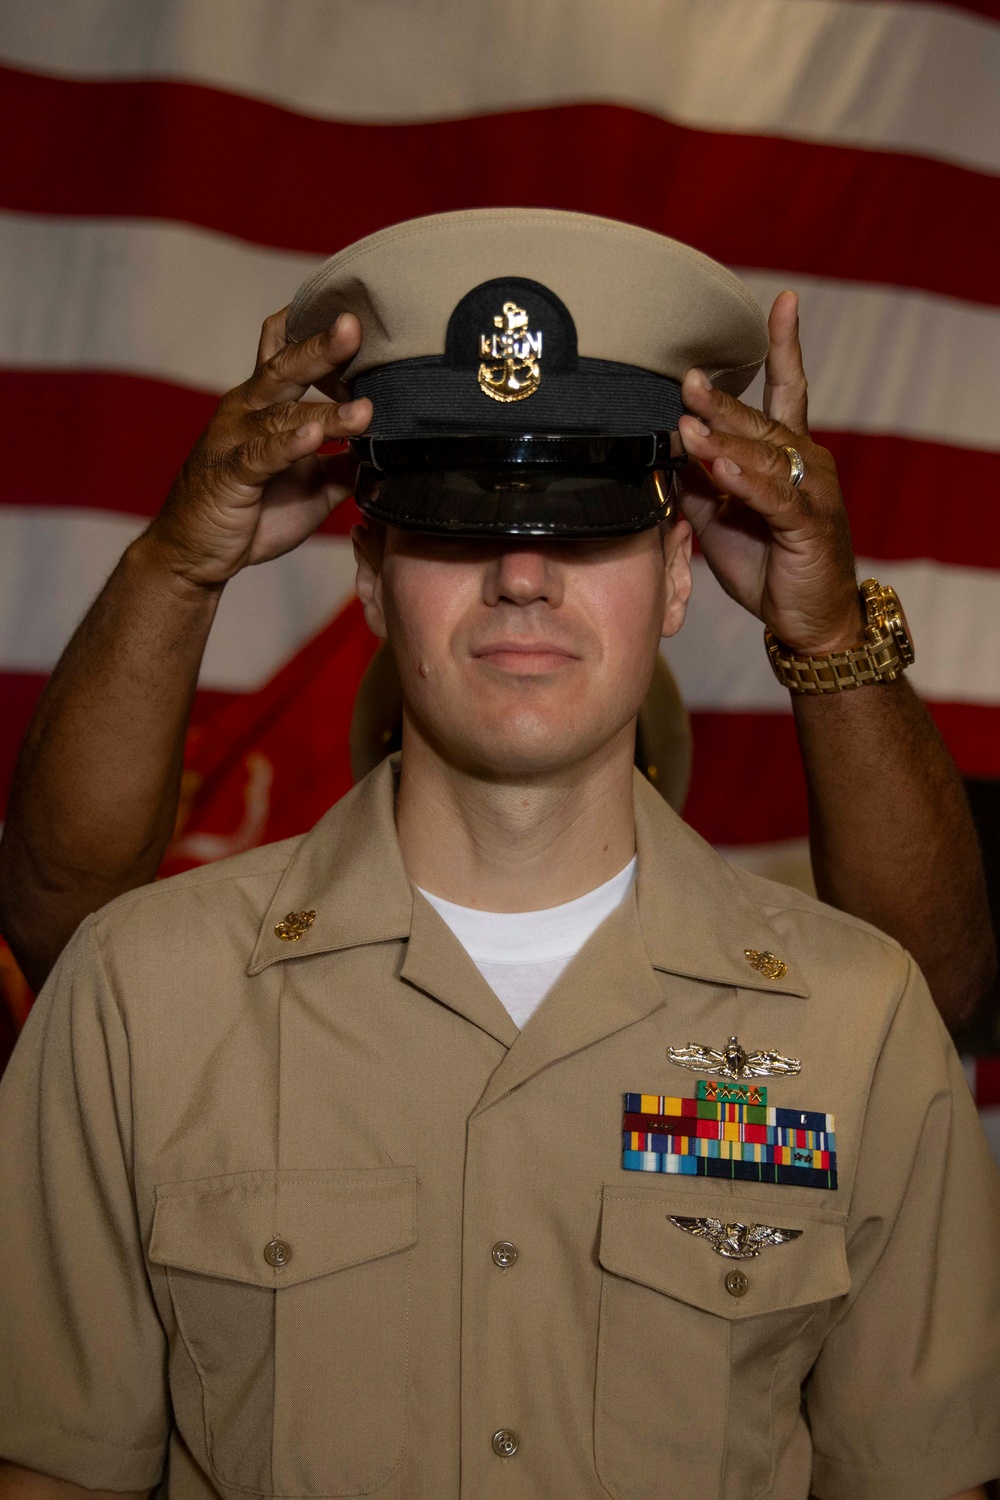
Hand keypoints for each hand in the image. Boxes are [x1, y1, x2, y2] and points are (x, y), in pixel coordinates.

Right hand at [145, 309, 372, 588]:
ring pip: (283, 416)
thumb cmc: (254, 512)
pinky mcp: (229, 475)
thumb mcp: (311, 485)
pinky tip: (314, 437)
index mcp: (265, 404)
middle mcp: (247, 410)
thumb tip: (391, 451)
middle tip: (355, 326)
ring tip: (366, 410)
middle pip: (284, 368)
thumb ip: (346, 462)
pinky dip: (288, 446)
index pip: (284, 352)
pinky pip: (261, 456)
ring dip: (327, 412)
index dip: (313, 329)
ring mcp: (235, 440)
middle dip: (321, 347)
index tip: (354, 310)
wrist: (196, 555)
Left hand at [677, 292, 860, 652]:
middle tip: (686, 378)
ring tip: (687, 426)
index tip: (784, 300)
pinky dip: (742, 481)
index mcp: (788, 454)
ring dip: (723, 440)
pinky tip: (716, 466)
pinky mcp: (809, 525)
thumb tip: (667, 444)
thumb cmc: (767, 565)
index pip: (788, 389)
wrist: (808, 621)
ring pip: (764, 456)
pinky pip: (772, 497)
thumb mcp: (721, 517)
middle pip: (760, 421)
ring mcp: (812, 491)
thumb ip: (701, 479)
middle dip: (721, 401)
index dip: (785, 346)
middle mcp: (807, 462)